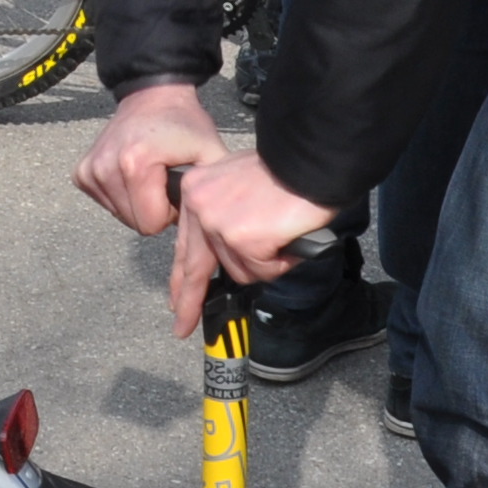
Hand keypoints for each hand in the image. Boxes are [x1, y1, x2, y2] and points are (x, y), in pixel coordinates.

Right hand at [74, 79, 222, 235]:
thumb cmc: (186, 125)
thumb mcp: (211, 155)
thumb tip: (213, 228)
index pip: (150, 224)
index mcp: (135, 164)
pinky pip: (105, 204)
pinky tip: (132, 173)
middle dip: (153, 209)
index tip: (175, 185)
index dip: (170, 211)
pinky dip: (121, 194)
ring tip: (150, 175)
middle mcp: (105, 167)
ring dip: (138, 202)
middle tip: (164, 181)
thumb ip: (214, 194)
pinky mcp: (81, 172)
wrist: (154, 95)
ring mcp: (90, 169)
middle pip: (135, 223)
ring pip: (120, 216)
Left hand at [166, 152, 342, 339]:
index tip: (176, 299)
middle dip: (189, 300)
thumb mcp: (239, 184)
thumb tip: (228, 247)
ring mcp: (219, 224)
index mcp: (196, 190)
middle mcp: (200, 206)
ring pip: (240, 270)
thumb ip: (225, 214)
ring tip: (283, 234)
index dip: (181, 276)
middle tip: (182, 326)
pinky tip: (288, 238)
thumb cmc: (286, 170)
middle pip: (196, 266)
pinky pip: (263, 270)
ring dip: (266, 262)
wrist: (310, 161)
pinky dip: (281, 261)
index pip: (184, 242)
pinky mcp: (243, 239)